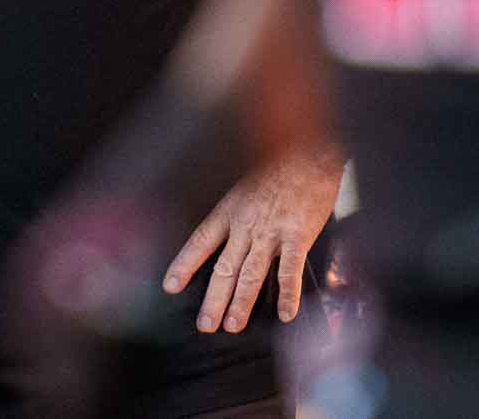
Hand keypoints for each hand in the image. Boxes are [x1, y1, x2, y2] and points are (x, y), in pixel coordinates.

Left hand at [163, 146, 341, 332]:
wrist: (308, 152)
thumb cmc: (277, 168)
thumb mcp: (245, 187)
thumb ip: (238, 216)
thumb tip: (232, 240)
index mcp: (230, 211)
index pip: (201, 242)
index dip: (184, 265)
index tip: (171, 286)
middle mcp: (245, 225)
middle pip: (224, 268)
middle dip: (213, 299)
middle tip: (205, 324)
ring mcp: (271, 232)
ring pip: (251, 274)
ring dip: (240, 302)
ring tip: (233, 325)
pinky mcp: (297, 236)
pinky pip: (289, 270)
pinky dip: (287, 294)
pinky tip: (285, 314)